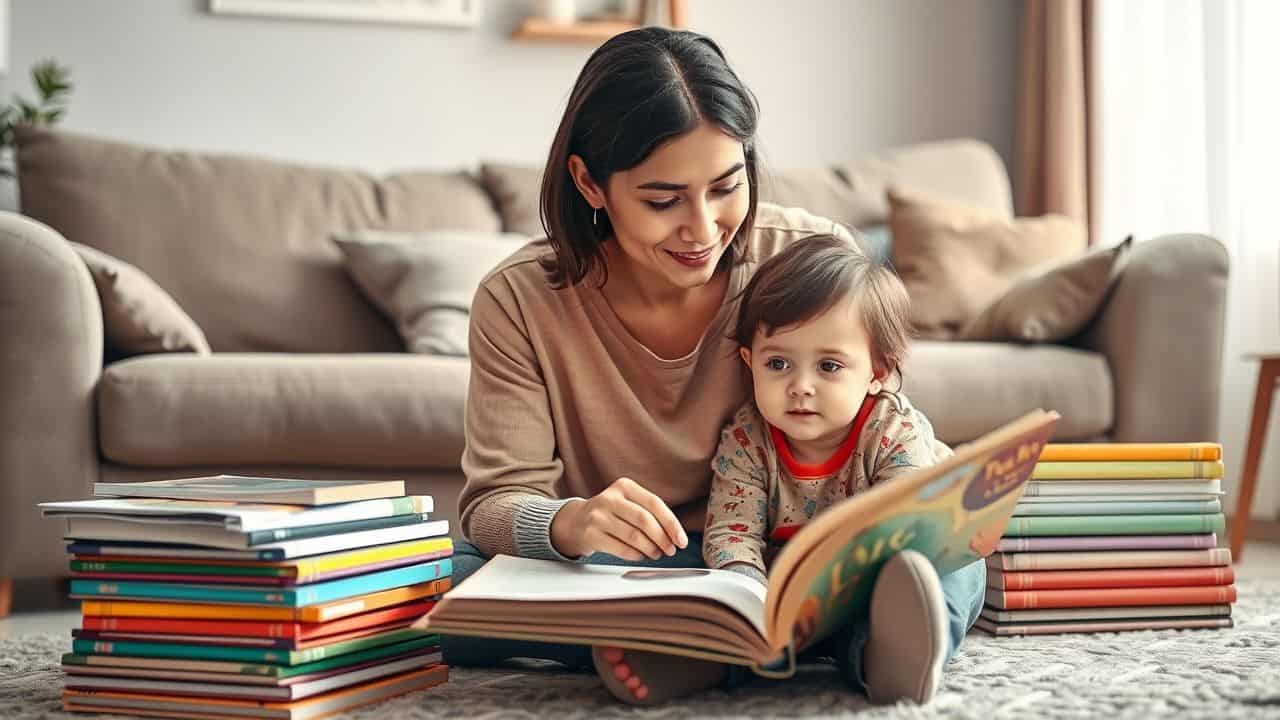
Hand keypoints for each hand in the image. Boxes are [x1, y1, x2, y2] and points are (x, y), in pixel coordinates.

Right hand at [550, 477, 688, 560]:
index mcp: (624, 486)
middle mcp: (609, 498)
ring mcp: (598, 516)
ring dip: (651, 549)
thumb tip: (675, 535)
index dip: (671, 524)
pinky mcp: (591, 535)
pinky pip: (622, 549)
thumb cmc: (611, 513)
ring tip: (657, 553)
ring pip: (634, 536)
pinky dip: (637, 555)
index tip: (682, 540)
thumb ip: (650, 513)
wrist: (575, 521)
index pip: (655, 504)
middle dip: (663, 539)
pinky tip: (642, 555)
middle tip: (671, 550)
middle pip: (645, 520)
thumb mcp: (627, 503)